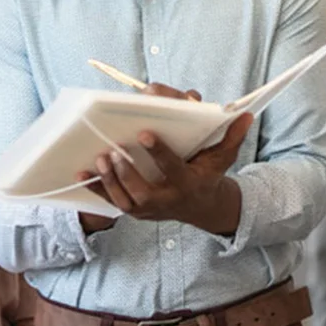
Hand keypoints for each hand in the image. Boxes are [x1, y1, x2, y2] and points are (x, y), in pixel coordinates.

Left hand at [75, 111, 252, 233]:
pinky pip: (111, 202)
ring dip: (110, 180)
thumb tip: (245, 114)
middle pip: (143, 191)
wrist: (201, 207)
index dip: (159, 152)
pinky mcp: (134, 211)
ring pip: (125, 200)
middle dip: (128, 172)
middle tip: (113, 149)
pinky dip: (96, 189)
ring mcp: (148, 209)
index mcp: (187, 182)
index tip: (145, 133)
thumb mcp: (222, 157)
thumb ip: (231, 136)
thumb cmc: (208, 174)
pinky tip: (81, 173)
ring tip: (99, 159)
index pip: (173, 168)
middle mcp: (166, 200)